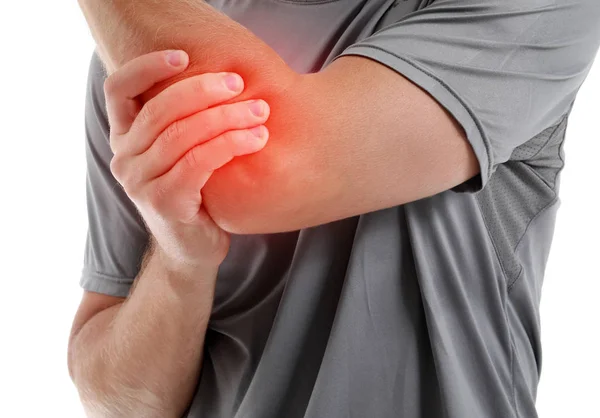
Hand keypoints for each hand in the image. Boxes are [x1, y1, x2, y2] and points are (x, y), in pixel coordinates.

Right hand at [104, 50, 270, 271]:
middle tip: (239, 84)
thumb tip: (224, 79)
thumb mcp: (180, 154)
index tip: (183, 56)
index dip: (146, 67)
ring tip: (259, 112)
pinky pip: (198, 162)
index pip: (118, 90)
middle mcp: (124, 158)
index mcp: (124, 138)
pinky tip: (254, 139)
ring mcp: (140, 182)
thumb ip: (183, 121)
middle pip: (159, 109)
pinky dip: (228, 145)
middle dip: (203, 90)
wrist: (191, 250)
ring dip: (225, 118)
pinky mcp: (164, 202)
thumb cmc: (194, 193)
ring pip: (181, 135)